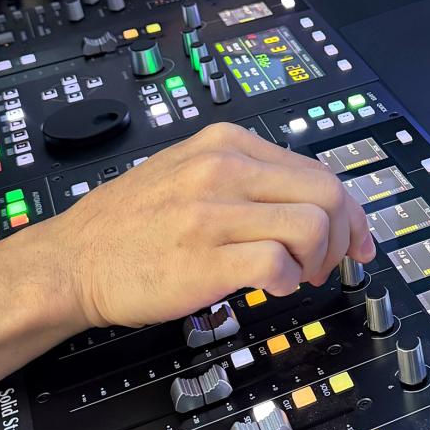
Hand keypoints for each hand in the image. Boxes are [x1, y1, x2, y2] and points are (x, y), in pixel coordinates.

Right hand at [44, 122, 375, 330]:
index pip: (318, 169)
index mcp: (227, 143)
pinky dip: (289, 280)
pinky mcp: (204, 257)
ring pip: (312, 224)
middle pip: (327, 192)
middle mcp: (224, 168)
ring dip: (320, 259)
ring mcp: (213, 211)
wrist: (72, 260)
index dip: (350, 210)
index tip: (357, 238)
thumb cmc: (132, 223)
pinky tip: (274, 287)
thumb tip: (314, 199)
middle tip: (328, 263)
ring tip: (298, 275)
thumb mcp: (192, 171)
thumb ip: (250, 176)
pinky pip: (277, 262)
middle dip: (343, 235)